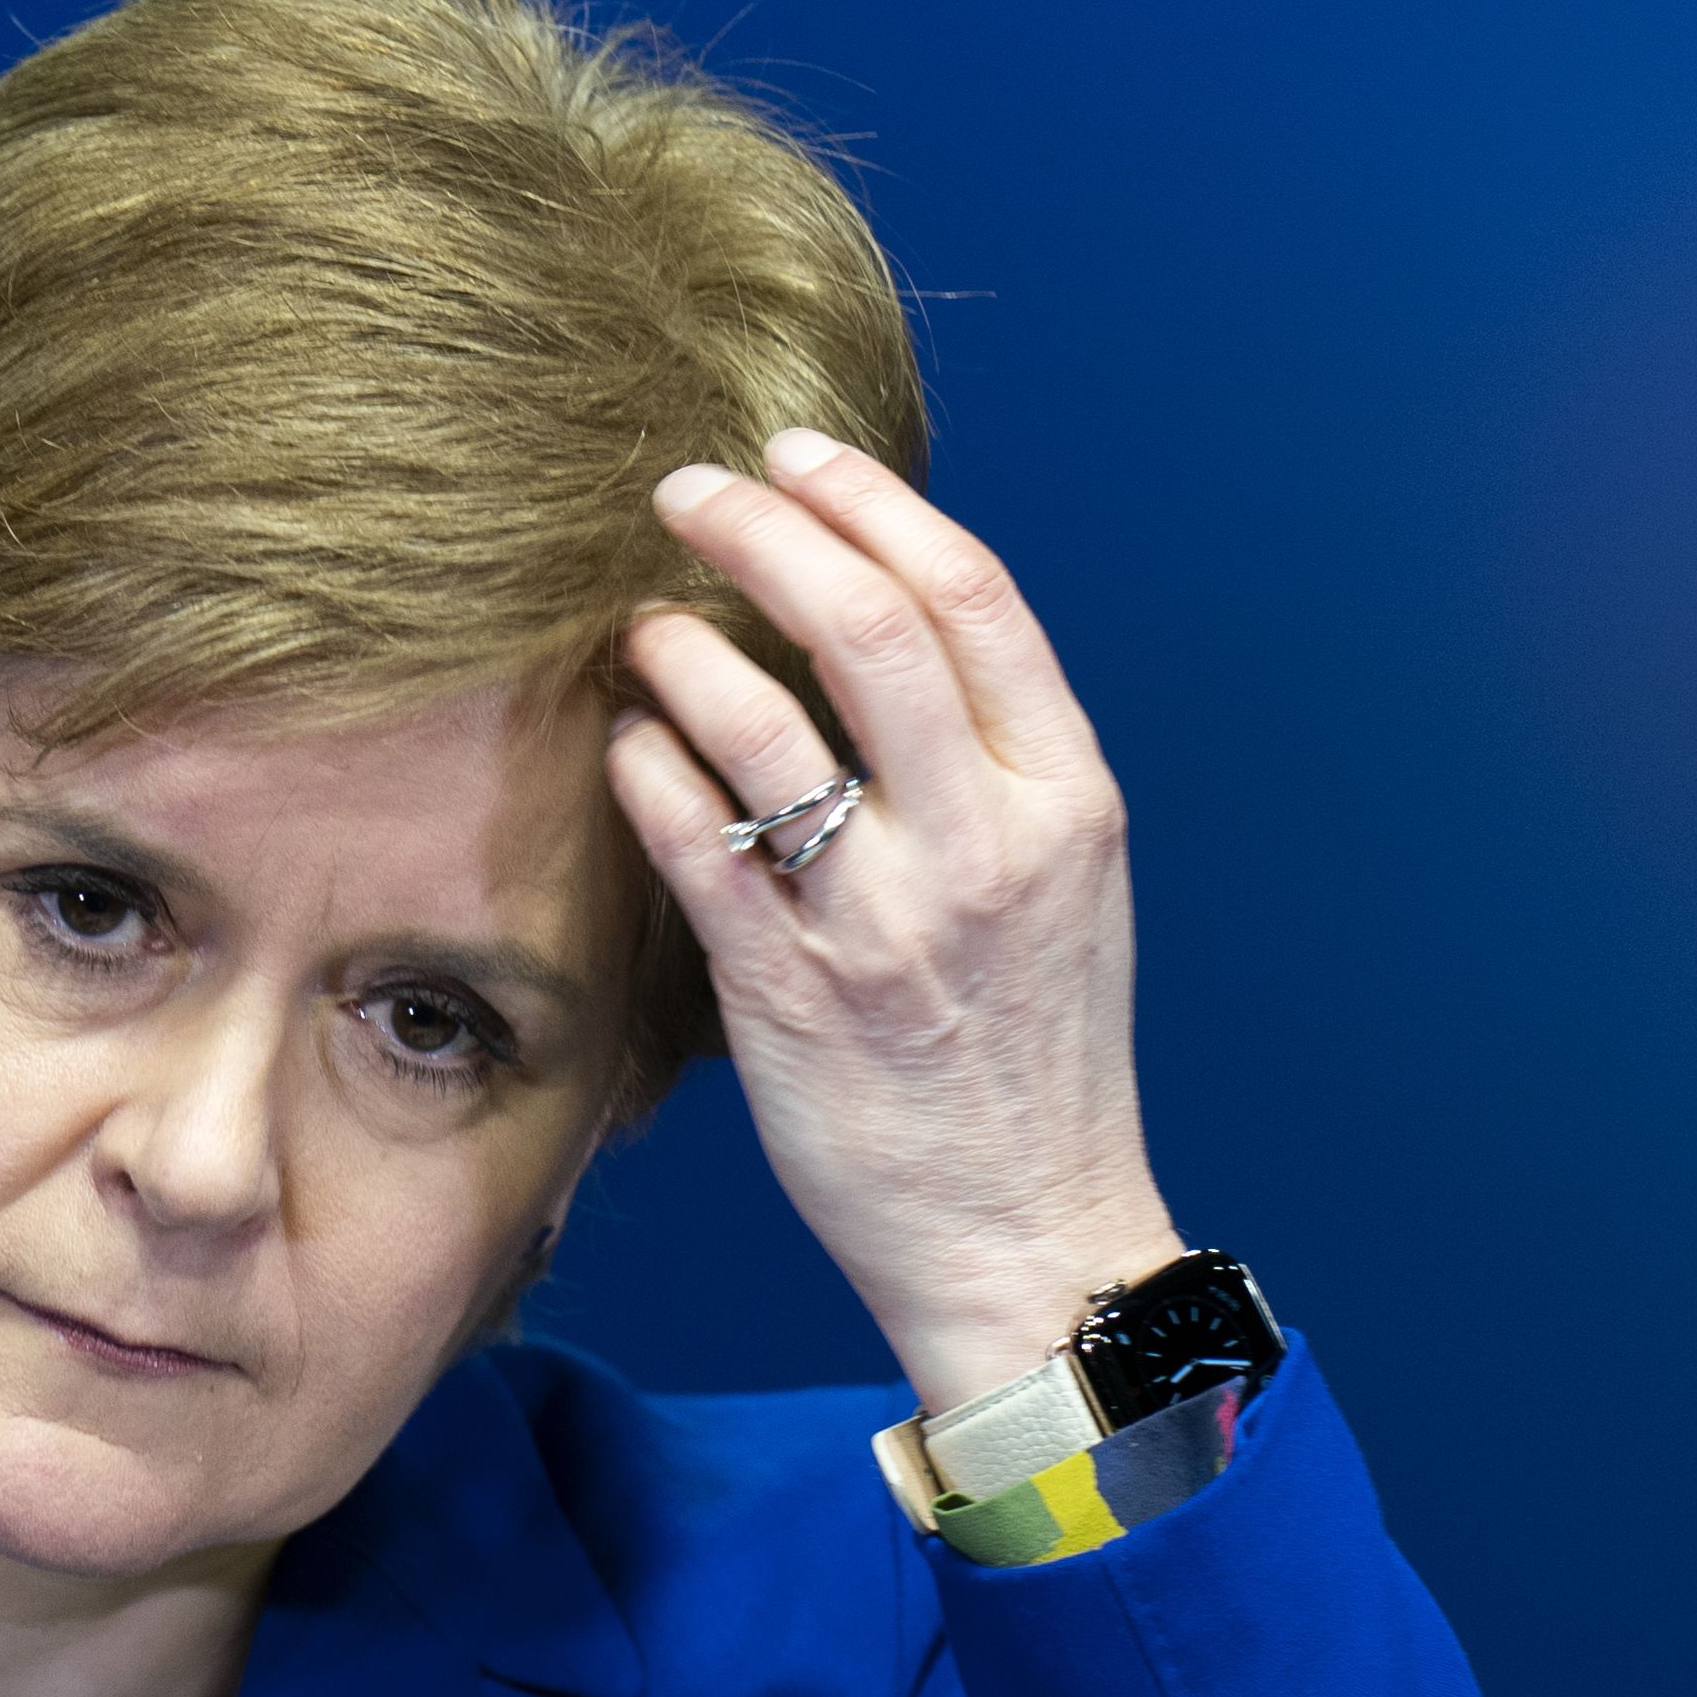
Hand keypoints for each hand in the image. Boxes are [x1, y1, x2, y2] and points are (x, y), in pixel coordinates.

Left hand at [606, 428, 1185, 1413]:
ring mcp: (886, 923)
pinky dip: (650, 768)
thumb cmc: (1036, 1057)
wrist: (1029, 1240)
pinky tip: (628, 741)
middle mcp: (986, 847)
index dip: (872, 501)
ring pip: (768, 727)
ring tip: (648, 622)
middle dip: (764, 528)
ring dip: (688, 645)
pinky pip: (698, 845)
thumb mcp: (1067, 886)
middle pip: (869, 625)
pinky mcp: (791, 997)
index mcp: (1069, 802)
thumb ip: (996, 761)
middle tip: (688, 492)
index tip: (796, 457)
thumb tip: (887, 624)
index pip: (973, 597)